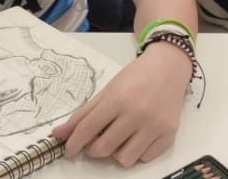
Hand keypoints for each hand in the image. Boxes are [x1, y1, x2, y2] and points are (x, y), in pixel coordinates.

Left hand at [53, 41, 190, 166]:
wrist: (169, 68)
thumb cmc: (137, 77)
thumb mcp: (108, 90)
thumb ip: (84, 113)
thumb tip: (59, 134)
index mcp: (119, 98)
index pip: (89, 129)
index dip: (74, 143)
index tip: (69, 150)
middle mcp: (138, 113)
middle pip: (104, 148)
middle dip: (94, 149)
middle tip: (97, 140)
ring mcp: (155, 125)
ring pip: (124, 159)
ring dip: (117, 152)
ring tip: (120, 137)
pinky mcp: (169, 134)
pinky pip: (144, 158)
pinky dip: (137, 151)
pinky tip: (138, 136)